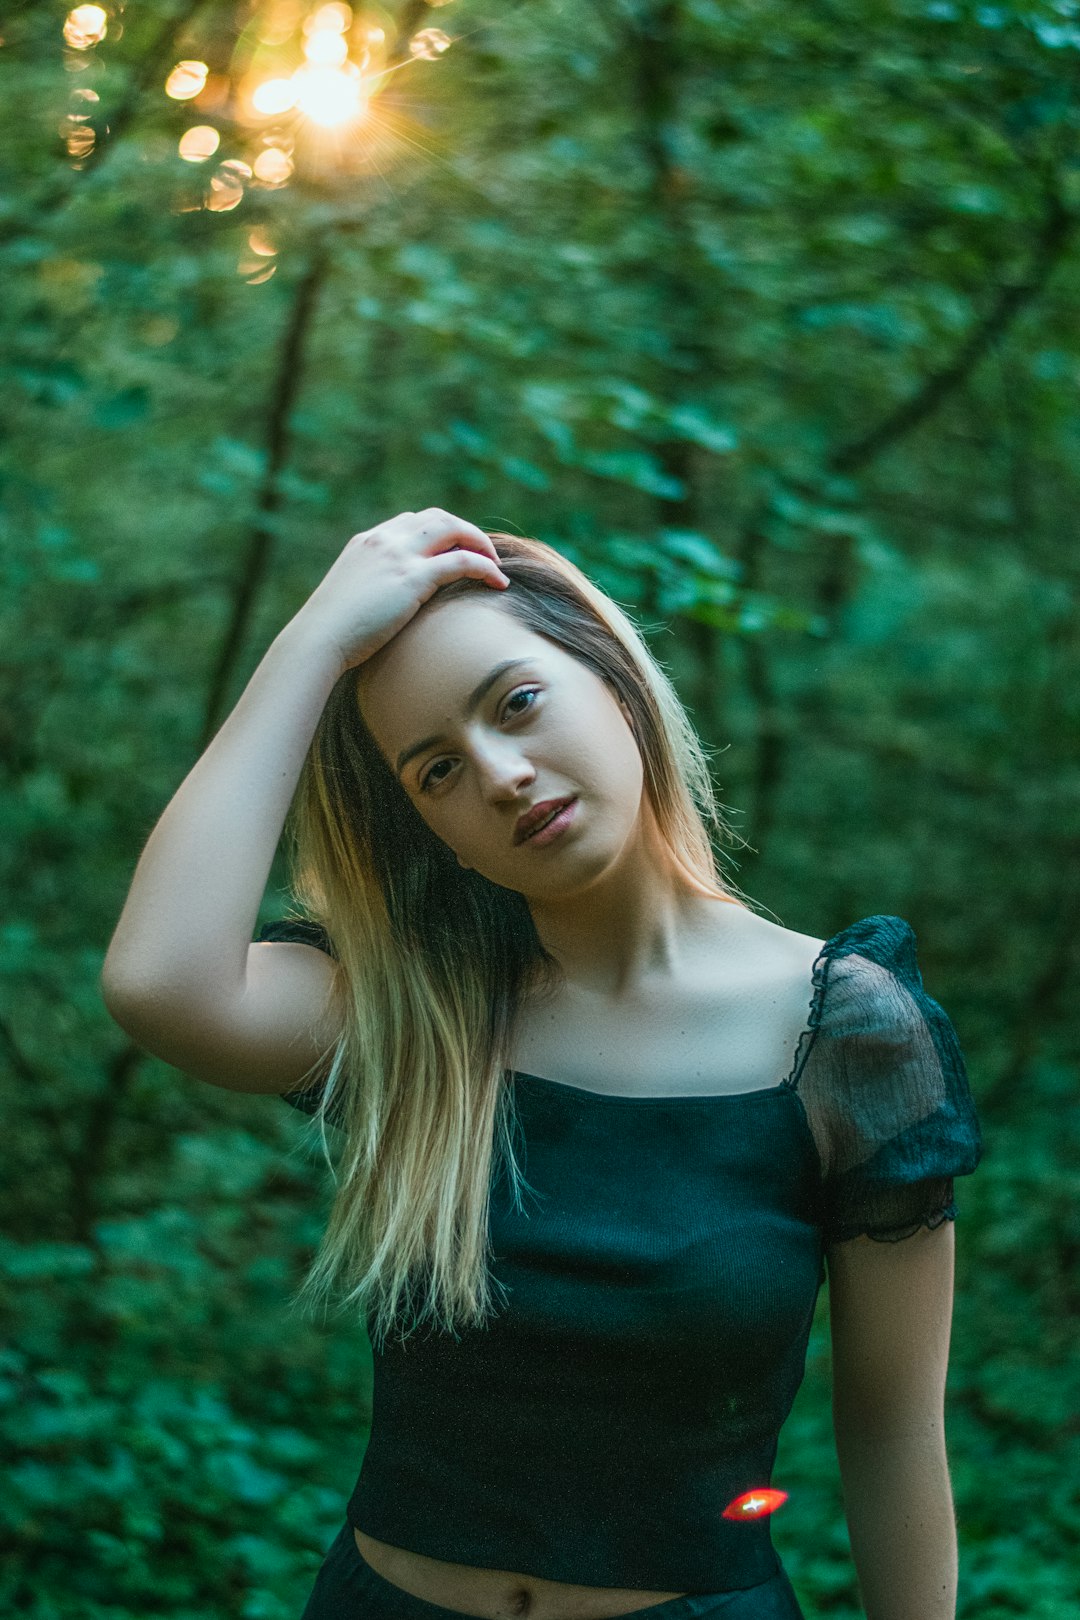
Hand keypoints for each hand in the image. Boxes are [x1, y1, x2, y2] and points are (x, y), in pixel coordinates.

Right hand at [295, 508, 509, 675]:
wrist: (319, 639)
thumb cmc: (331, 633)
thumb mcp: (350, 602)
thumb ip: (370, 592)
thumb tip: (384, 610)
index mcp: (366, 542)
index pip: (412, 522)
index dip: (441, 533)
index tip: (457, 552)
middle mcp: (383, 540)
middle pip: (438, 518)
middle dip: (466, 532)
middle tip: (485, 555)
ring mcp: (398, 554)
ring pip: (453, 530)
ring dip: (480, 544)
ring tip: (496, 566)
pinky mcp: (413, 577)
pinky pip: (462, 561)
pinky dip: (485, 567)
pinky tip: (499, 582)